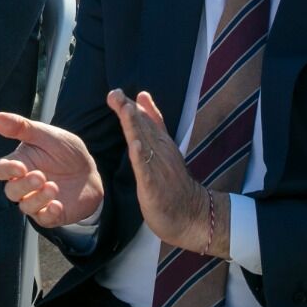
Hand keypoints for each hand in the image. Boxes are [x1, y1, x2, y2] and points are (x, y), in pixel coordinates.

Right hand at [0, 111, 103, 227]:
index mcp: (19, 164)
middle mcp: (24, 185)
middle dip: (24, 185)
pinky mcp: (51, 214)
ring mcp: (37, 200)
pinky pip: (44, 219)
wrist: (89, 171)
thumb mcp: (46, 135)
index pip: (1, 170)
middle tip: (40, 176)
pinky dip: (49, 213)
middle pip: (11, 191)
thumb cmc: (64, 151)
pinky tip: (57, 204)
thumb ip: (22, 128)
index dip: (6, 170)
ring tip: (53, 187)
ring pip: (25, 207)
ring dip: (37, 199)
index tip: (19, 166)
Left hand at [110, 89, 219, 256]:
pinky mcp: (155, 187)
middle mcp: (161, 152)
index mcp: (161, 143)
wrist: (191, 214)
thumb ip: (153, 121)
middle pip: (144, 128)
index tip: (115, 92)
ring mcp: (159, 168)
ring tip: (125, 111)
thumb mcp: (163, 146)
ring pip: (146, 144)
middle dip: (129, 111)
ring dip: (135, 127)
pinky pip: (148, 171)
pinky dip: (142, 158)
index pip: (145, 121)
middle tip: (115, 94)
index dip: (130, 106)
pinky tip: (135, 147)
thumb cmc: (172, 181)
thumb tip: (141, 95)